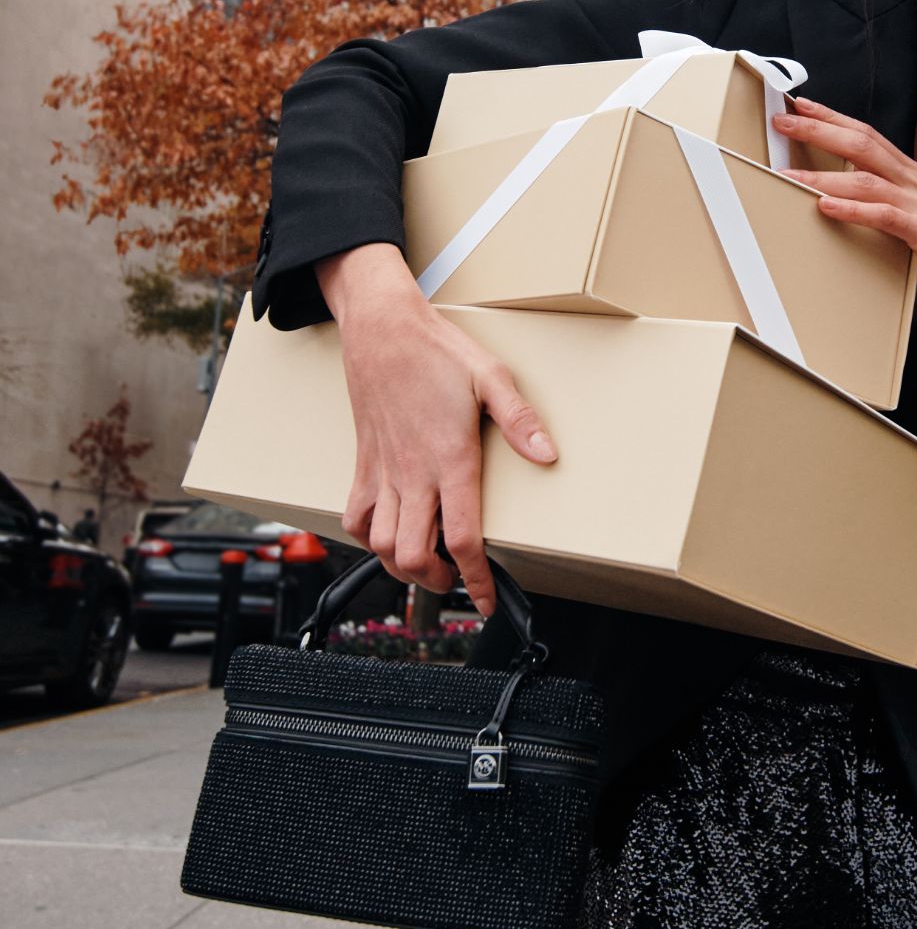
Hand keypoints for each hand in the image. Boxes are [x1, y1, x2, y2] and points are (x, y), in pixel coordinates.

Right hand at [315, 244, 557, 611]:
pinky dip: (369, 538)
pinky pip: (355, 517)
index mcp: (451, 459)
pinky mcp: (363, 463)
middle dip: (438, 581)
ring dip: (403, 566)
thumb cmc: (436, 350)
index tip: (488, 599)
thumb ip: (521, 422)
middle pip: (414, 555)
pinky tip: (391, 534)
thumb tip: (549, 455)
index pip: (463, 538)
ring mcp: (383, 471)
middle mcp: (413, 473)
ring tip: (429, 565)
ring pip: (380, 544)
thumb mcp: (491, 377)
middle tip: (459, 580)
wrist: (381, 328)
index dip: (477, 579)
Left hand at [771, 97, 916, 352]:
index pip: (865, 134)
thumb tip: (834, 191)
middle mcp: (915, 181)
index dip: (831, 117)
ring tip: (788, 174)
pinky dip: (852, 209)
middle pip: (861, 144)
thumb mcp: (909, 215)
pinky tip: (826, 207)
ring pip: (866, 179)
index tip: (799, 106)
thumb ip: (879, 199)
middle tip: (783, 123)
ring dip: (822, 175)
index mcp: (909, 174)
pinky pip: (884, 216)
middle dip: (819, 130)